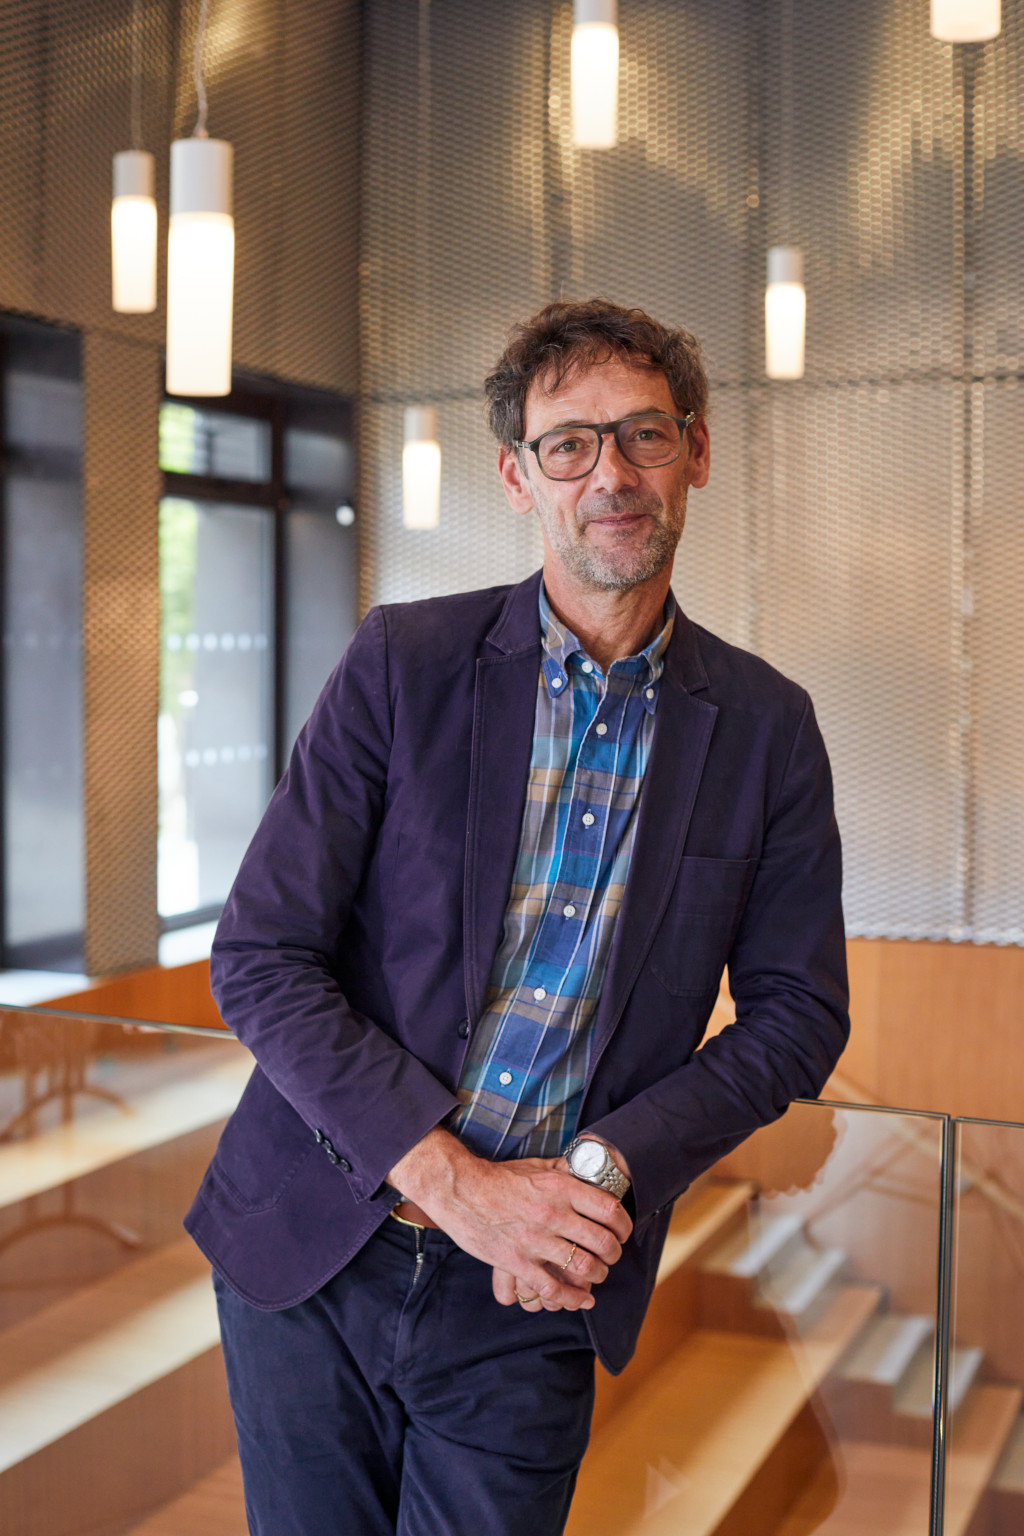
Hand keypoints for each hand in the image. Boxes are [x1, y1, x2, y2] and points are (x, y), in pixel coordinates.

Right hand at [388, 1130, 631, 1311]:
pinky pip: (552, 1288)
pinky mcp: (516, 1261)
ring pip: (583, 1267)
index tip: (623, 1232)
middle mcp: (552, 1213)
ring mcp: (534, 1240)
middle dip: (614, 1254)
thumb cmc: (498, 1177)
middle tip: (612, 1257)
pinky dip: (572, 1298)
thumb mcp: (536, 1166)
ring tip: (597, 1275)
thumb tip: (586, 1168)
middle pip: (602, 1241)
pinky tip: (581, 1300)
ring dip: (597, 1275)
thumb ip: (563, 1170)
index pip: (609, 1209)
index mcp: (559, 1187)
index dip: (624, 1225)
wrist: (459, 1189)